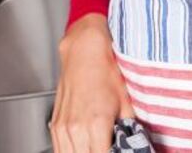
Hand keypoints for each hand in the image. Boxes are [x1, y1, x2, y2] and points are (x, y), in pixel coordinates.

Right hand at [50, 14, 134, 152]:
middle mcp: (76, 128)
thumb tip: (136, 145)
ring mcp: (63, 126)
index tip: (119, 152)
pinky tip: (82, 149)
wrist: (84, 50)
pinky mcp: (55, 123)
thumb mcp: (127, 102)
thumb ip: (130, 130)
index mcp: (96, 124)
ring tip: (97, 148)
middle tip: (110, 150)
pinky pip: (59, 149)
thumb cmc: (105, 70)